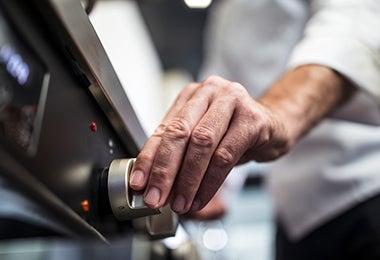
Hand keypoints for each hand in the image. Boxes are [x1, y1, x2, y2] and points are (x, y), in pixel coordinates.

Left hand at [129, 75, 289, 213]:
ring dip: (187, 179)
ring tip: (180, 203)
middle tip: (155, 197)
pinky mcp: (252, 119)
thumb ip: (180, 153)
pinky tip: (201, 197)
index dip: (149, 158)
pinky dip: (210, 182)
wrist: (274, 125)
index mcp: (192, 95)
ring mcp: (233, 101)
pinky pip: (225, 155)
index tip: (139, 183)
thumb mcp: (204, 137)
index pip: (163, 128)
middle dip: (164, 170)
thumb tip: (155, 183)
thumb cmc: (234, 132)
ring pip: (202, 143)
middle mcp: (210, 92)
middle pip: (180, 133)